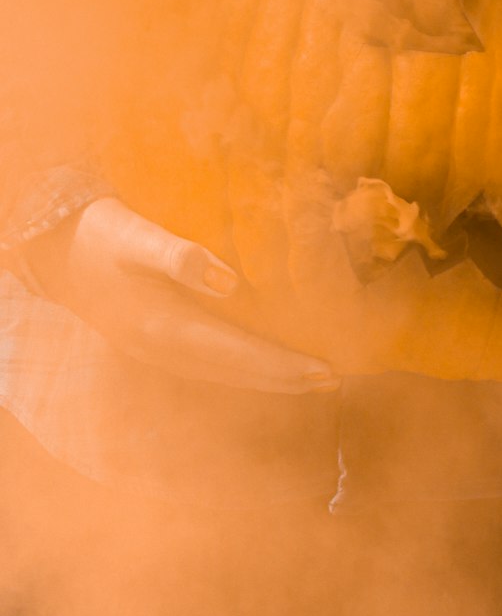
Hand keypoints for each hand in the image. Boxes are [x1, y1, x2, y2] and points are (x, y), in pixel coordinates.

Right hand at [21, 197, 340, 394]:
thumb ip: (179, 258)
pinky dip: (241, 367)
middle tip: (333, 382)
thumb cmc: (103, 234)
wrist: (56, 246)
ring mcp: (155, 350)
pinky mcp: (153, 340)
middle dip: (284, 379)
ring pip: (223, 373)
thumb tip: (228, 282)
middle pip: (236, 373)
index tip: (323, 372)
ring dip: (267, 377)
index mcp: (163, 329)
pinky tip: (259, 363)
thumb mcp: (138, 236)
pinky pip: (208, 364)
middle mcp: (162, 349)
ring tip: (309, 379)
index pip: (238, 356)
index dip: (282, 366)